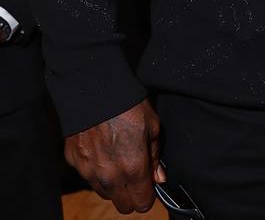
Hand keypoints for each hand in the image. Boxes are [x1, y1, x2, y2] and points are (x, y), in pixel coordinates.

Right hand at [64, 99, 165, 213]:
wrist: (95, 90)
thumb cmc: (128, 105)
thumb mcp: (153, 126)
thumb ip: (155, 156)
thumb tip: (158, 178)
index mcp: (133, 168)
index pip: (143, 203)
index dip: (149, 194)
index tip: (150, 183)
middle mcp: (109, 177)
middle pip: (123, 205)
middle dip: (132, 194)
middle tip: (136, 174)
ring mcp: (89, 172)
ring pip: (105, 193)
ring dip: (114, 185)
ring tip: (119, 159)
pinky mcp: (75, 163)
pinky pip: (89, 178)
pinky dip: (97, 171)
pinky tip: (102, 151)